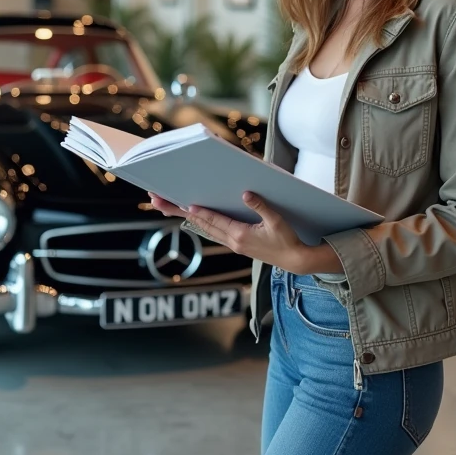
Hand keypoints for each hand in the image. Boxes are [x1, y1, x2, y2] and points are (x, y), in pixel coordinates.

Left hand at [148, 191, 314, 272]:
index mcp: (240, 235)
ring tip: (170, 208)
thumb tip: (246, 194)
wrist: (294, 260)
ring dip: (188, 218)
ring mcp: (233, 244)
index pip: (215, 221)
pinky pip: (214, 233)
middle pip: (203, 225)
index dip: (200, 213)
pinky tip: (195, 218)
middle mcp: (233, 241)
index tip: (185, 204)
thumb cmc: (287, 240)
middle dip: (181, 213)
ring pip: (206, 229)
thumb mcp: (276, 221)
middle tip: (162, 203)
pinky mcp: (237, 245)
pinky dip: (202, 224)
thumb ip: (261, 207)